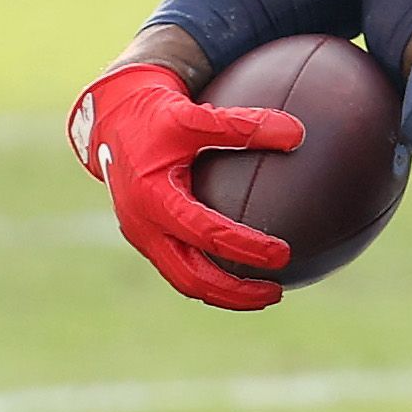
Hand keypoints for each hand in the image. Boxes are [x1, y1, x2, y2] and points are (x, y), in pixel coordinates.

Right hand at [70, 61, 306, 310]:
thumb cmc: (157, 116)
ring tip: (265, 294)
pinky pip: (179, 271)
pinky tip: (241, 278)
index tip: (282, 254)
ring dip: (224, 295)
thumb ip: (243, 125)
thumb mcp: (195, 116)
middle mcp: (143, 225)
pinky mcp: (146, 239)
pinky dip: (210, 281)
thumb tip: (298, 134)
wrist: (113, 121)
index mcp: (153, 196)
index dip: (245, 247)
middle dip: (235, 292)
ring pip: (184, 282)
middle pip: (192, 277)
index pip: (206, 233)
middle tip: (276, 292)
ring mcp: (142, 237)